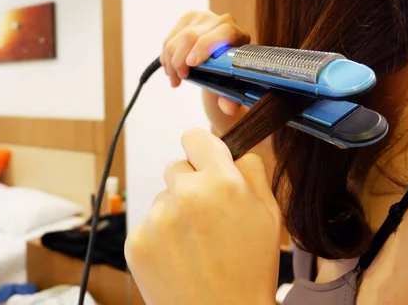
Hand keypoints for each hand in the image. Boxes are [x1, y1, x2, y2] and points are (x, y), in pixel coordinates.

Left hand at [125, 128, 280, 304]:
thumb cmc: (250, 271)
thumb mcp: (270, 215)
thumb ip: (252, 172)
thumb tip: (235, 153)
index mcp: (221, 182)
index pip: (194, 136)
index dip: (203, 150)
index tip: (206, 163)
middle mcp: (185, 193)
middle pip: (176, 167)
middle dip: (191, 183)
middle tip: (208, 215)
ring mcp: (157, 218)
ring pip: (162, 197)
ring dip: (175, 211)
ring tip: (196, 244)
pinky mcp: (137, 241)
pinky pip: (148, 223)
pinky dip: (161, 236)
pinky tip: (180, 257)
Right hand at [161, 10, 250, 120]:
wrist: (224, 61)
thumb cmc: (231, 75)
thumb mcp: (234, 89)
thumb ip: (233, 100)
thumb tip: (227, 107)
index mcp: (240, 36)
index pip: (224, 32)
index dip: (205, 47)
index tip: (191, 65)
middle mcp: (223, 20)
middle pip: (192, 36)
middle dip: (180, 61)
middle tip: (179, 80)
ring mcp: (204, 17)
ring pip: (177, 38)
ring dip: (170, 62)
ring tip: (175, 80)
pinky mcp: (188, 18)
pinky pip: (170, 38)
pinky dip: (166, 57)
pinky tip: (170, 70)